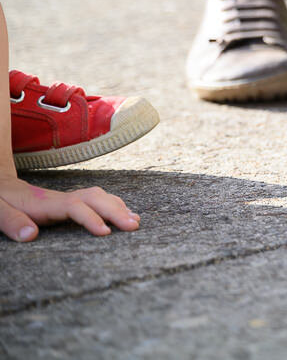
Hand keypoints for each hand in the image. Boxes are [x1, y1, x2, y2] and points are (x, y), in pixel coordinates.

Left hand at [0, 174, 139, 241]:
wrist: (0, 186)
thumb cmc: (0, 201)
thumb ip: (11, 222)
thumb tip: (30, 236)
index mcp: (45, 203)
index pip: (75, 207)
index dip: (91, 218)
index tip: (106, 233)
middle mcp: (61, 198)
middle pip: (94, 198)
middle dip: (116, 210)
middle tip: (134, 226)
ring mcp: (67, 198)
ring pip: (98, 197)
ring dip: (118, 207)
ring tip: (135, 221)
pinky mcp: (69, 202)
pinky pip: (96, 200)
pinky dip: (114, 205)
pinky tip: (123, 213)